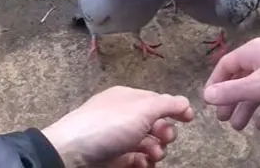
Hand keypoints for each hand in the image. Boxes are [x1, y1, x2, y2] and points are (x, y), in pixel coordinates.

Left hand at [42, 86, 193, 167]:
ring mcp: (116, 138)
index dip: (174, 108)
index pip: (157, 100)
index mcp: (128, 98)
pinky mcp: (112, 158)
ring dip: (156, 149)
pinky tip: (144, 164)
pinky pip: (135, 159)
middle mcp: (122, 116)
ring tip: (153, 155)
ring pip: (146, 142)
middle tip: (166, 139)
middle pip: (153, 123)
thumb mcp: (143, 109)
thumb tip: (186, 102)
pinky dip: (144, 162)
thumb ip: (168, 104)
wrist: (70, 154)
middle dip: (165, 131)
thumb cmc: (108, 126)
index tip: (189, 119)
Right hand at [203, 38, 259, 130]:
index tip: (209, 103)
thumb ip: (233, 91)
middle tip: (224, 119)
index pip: (226, 65)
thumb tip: (206, 95)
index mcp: (253, 53)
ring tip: (240, 127)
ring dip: (247, 107)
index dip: (215, 83)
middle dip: (231, 100)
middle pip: (241, 79)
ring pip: (257, 90)